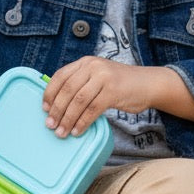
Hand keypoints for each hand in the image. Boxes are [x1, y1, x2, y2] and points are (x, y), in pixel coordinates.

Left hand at [42, 58, 193, 136]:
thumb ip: (80, 84)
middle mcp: (93, 67)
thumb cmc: (120, 84)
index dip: (49, 93)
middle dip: (57, 110)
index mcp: (85, 62)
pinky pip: (92, 110)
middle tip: (50, 124)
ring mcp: (104, 78)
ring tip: (61, 132)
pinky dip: (83, 122)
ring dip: (68, 119)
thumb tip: (57, 105)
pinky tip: (78, 131)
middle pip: (67, 90)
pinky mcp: (113, 92)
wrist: (148, 84)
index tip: (44, 109)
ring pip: (78, 101)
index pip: (60, 76)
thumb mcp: (97, 77)